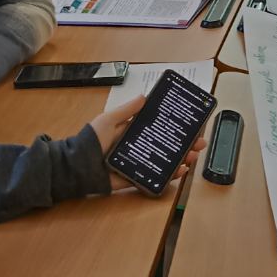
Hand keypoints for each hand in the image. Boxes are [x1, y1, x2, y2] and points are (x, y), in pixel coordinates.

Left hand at [88, 95, 205, 190]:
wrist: (77, 167)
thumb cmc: (90, 142)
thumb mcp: (108, 120)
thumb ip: (126, 111)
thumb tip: (143, 97)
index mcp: (133, 132)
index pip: (159, 128)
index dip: (175, 126)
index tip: (190, 123)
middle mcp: (139, 148)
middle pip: (168, 145)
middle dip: (186, 143)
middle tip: (199, 141)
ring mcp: (140, 164)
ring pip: (167, 161)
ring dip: (183, 158)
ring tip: (193, 155)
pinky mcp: (138, 179)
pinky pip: (158, 178)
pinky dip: (172, 175)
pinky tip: (181, 170)